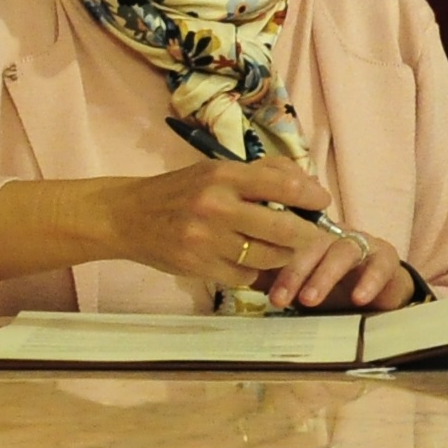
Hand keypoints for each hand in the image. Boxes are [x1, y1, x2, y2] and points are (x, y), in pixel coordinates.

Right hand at [104, 158, 347, 291]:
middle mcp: (216, 206)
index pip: (282, 185)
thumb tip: (307, 184)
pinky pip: (244, 275)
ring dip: (282, 256)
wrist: (126, 216)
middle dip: (305, 235)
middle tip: (312, 236)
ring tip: (281, 250)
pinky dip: (253, 271)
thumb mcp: (214, 171)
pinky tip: (247, 261)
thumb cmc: (177, 191)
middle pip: (282, 228)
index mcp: (223, 176)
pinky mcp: (199, 266)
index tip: (321, 203)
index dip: (310, 197)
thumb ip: (260, 174)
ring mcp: (207, 240)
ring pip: (267, 257)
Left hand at [264, 212, 416, 310]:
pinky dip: (370, 280)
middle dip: (295, 272)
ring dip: (325, 276)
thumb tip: (239, 275)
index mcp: (310, 239)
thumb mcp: (301, 285)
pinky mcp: (387, 257)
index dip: (277, 267)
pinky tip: (358, 298)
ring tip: (310, 300)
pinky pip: (380, 264)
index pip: (289, 242)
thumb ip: (273, 278)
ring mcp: (362, 244)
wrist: (381, 297)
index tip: (270, 296)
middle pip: (313, 244)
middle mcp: (334, 236)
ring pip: (343, 252)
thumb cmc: (335, 289)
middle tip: (281, 299)